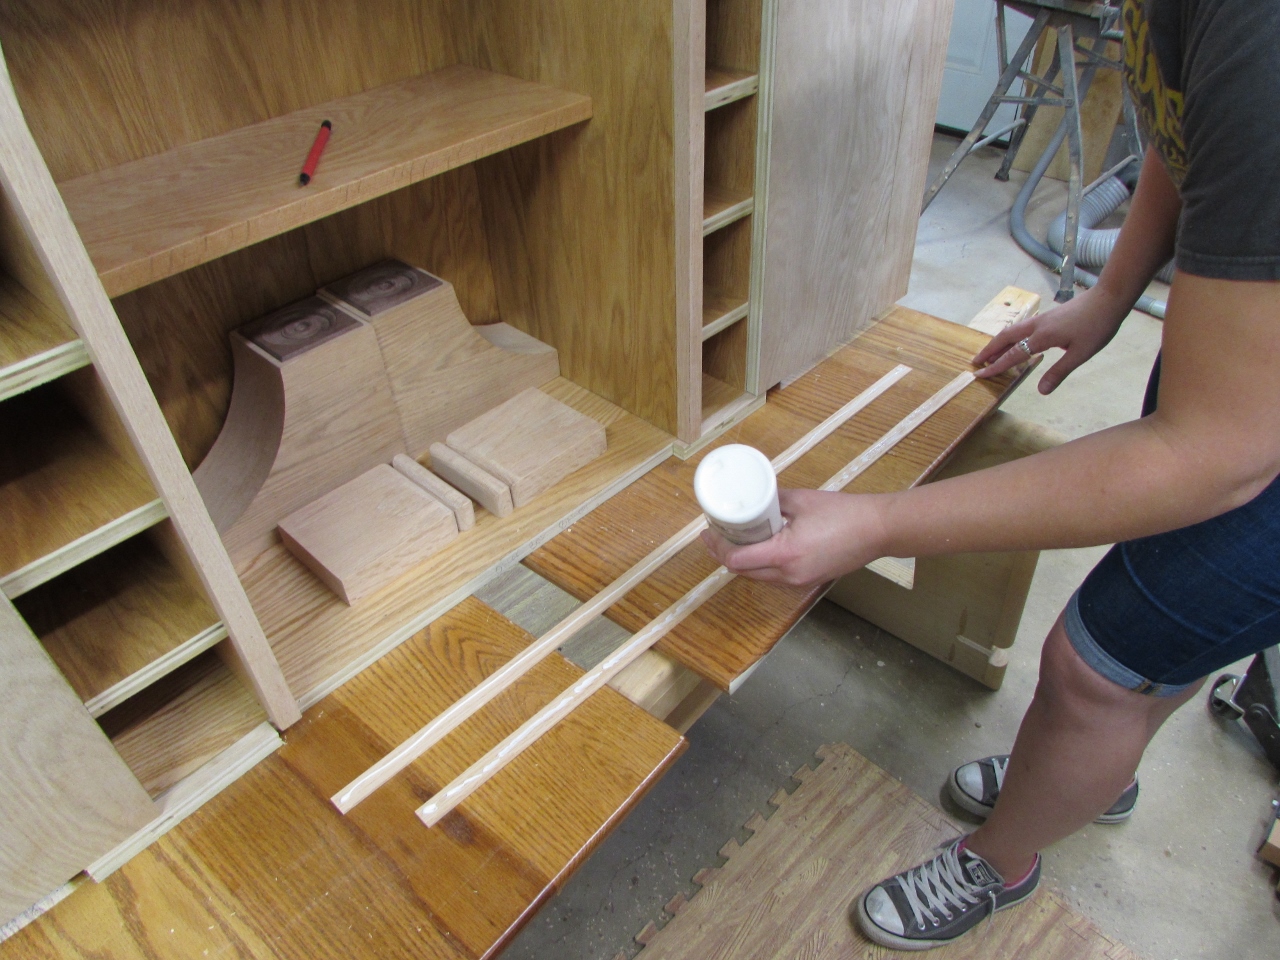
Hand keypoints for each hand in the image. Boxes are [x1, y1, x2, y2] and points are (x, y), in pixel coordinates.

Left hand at [699, 488, 887, 586]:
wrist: (878, 530)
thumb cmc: (843, 512)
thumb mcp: (800, 500)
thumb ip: (772, 500)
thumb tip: (751, 497)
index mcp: (784, 554)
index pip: (736, 560)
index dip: (717, 548)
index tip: (708, 532)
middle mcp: (789, 575)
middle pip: (742, 573)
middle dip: (724, 555)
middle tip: (715, 535)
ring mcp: (799, 582)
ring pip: (758, 577)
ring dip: (742, 562)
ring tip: (734, 540)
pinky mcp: (808, 581)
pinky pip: (774, 578)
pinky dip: (761, 566)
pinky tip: (758, 549)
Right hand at [973, 284, 1130, 393]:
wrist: (1109, 298)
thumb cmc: (1097, 327)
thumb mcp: (1081, 354)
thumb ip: (1059, 372)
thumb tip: (1041, 391)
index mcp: (1042, 337)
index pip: (1013, 354)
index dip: (996, 366)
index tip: (980, 375)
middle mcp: (1037, 326)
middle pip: (1005, 338)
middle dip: (989, 350)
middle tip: (976, 362)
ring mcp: (1042, 319)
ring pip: (1013, 330)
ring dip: (999, 342)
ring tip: (990, 353)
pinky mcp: (1049, 316)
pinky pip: (1022, 327)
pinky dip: (1011, 336)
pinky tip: (1016, 341)